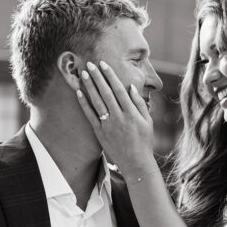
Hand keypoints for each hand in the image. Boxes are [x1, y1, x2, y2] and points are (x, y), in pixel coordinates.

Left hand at [76, 61, 155, 177]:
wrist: (136, 163)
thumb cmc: (144, 141)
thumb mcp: (148, 121)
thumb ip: (139, 103)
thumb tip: (131, 86)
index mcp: (131, 113)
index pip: (119, 89)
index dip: (110, 75)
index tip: (104, 64)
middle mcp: (119, 117)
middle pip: (106, 93)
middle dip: (97, 77)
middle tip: (90, 63)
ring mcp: (108, 125)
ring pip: (97, 102)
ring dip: (89, 86)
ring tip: (83, 73)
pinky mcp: (100, 133)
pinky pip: (90, 116)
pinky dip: (84, 104)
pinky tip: (79, 92)